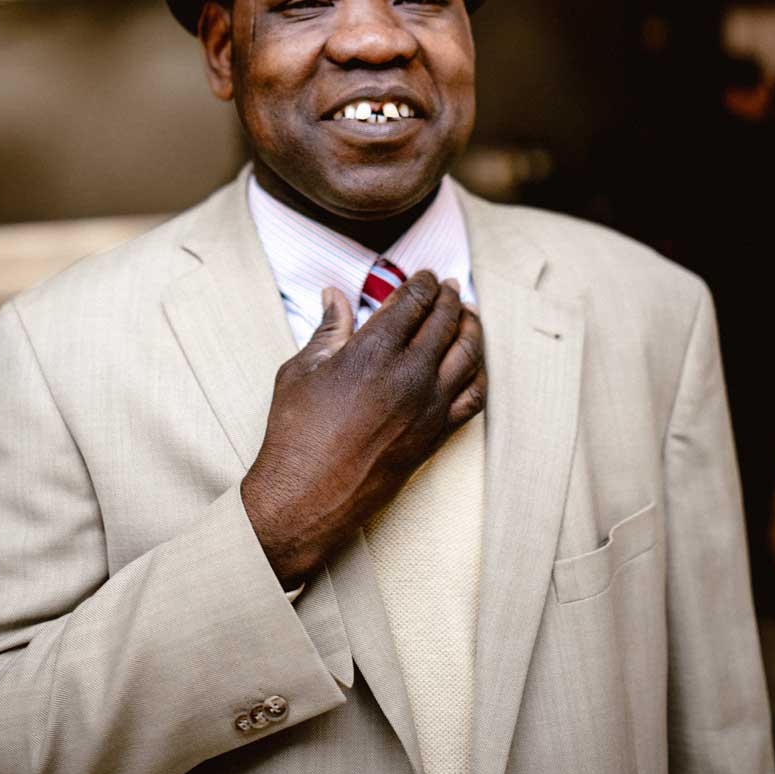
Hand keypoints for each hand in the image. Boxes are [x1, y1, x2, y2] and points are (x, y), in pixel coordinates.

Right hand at [240, 271, 485, 586]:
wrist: (307, 497)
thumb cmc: (296, 433)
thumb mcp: (301, 371)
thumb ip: (328, 329)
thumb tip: (335, 295)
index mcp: (373, 351)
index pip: (413, 301)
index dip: (423, 282)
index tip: (425, 276)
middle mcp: (409, 375)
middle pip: (445, 321)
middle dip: (450, 297)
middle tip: (450, 286)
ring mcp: (429, 407)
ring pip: (467, 353)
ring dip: (471, 327)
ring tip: (469, 315)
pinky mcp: (436, 435)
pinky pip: (473, 396)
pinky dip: (478, 373)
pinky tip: (473, 364)